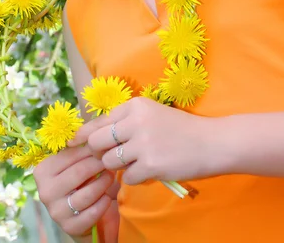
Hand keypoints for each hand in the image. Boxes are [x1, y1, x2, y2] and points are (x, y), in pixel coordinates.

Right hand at [33, 143, 114, 237]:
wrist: (80, 216)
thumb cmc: (80, 182)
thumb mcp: (76, 164)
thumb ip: (80, 149)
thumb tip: (92, 132)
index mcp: (43, 171)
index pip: (70, 154)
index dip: (90, 148)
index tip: (105, 144)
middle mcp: (45, 191)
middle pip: (79, 172)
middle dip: (99, 164)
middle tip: (111, 159)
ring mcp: (56, 211)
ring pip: (86, 193)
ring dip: (103, 183)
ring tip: (111, 176)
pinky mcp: (69, 227)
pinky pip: (92, 212)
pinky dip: (103, 203)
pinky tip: (108, 197)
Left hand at [68, 97, 218, 184]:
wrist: (212, 142)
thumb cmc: (180, 128)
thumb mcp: (151, 114)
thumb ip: (125, 122)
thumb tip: (92, 134)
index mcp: (135, 106)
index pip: (98, 121)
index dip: (83, 135)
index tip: (71, 143)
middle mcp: (136, 121)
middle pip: (97, 142)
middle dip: (100, 153)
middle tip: (111, 157)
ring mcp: (143, 143)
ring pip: (110, 162)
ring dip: (119, 167)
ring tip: (137, 162)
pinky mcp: (151, 164)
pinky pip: (129, 178)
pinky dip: (137, 178)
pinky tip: (152, 169)